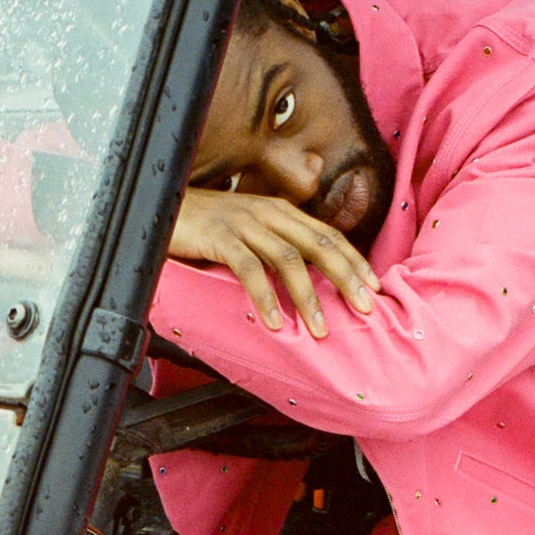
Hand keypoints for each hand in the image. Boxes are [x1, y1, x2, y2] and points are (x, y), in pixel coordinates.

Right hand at [169, 187, 379, 336]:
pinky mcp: (220, 237)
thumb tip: (306, 278)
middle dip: (346, 278)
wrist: (159, 204)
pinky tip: (275, 322)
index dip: (354, 261)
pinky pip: (248, 269)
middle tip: (365, 309)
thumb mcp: (249, 231)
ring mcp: (244, 223)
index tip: (375, 289)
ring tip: (320, 330)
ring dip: (308, 297)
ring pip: (288, 259)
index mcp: (280, 211)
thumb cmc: (205, 226)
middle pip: (318, 244)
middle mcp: (268, 213)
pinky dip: (264, 297)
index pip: (328, 234)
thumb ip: (277, 245)